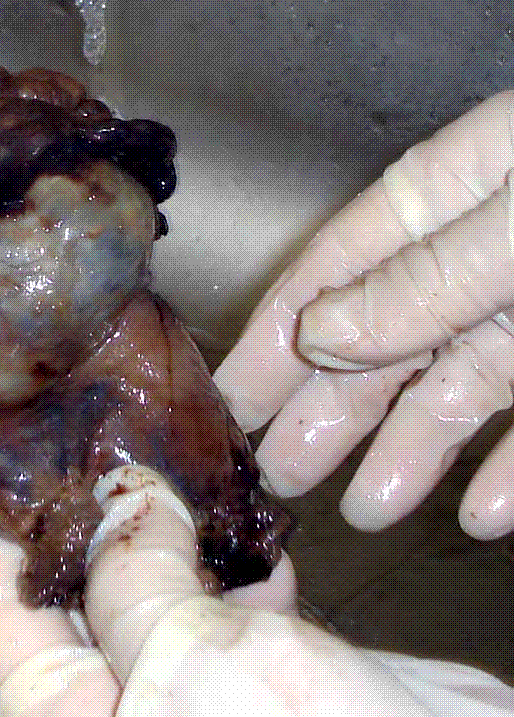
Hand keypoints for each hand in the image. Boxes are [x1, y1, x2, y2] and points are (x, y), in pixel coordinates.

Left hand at [0, 465, 512, 716]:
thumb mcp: (185, 664)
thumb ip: (133, 576)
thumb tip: (120, 500)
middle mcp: (116, 700)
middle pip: (72, 587)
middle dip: (76, 509)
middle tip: (73, 425)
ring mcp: (186, 680)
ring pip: (150, 583)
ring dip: (156, 523)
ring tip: (151, 448)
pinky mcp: (255, 666)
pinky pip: (220, 594)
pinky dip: (227, 552)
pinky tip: (237, 515)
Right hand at [214, 91, 513, 539]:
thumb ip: (420, 283)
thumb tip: (319, 337)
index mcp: (441, 203)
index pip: (329, 278)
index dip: (273, 342)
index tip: (231, 402)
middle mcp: (476, 259)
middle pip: (378, 346)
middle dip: (326, 412)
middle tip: (279, 474)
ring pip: (453, 391)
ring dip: (407, 454)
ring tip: (365, 510)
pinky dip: (511, 473)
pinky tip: (483, 513)